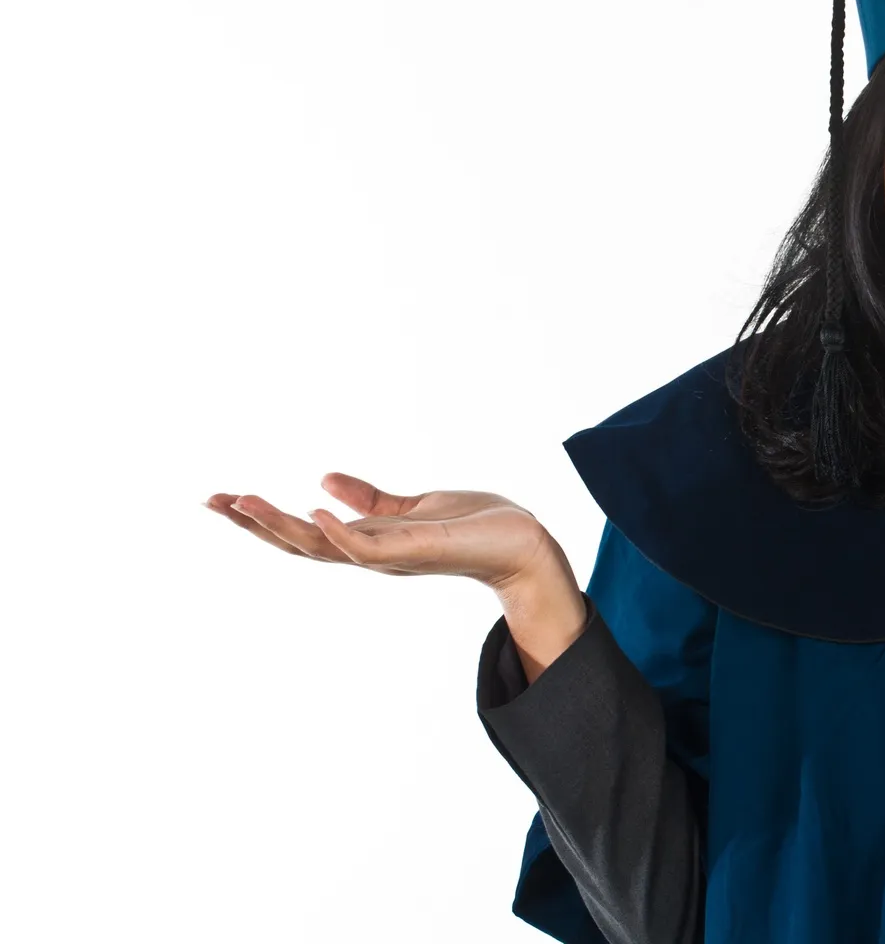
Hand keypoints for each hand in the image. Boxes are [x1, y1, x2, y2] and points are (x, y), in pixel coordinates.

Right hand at [204, 472, 559, 591]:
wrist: (522, 542)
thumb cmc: (473, 527)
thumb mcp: (412, 507)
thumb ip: (370, 500)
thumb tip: (322, 479)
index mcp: (365, 541)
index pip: (301, 532)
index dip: (261, 519)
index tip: (220, 498)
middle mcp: (369, 554)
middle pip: (298, 544)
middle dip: (253, 524)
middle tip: (212, 500)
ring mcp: (389, 556)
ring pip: (322, 546)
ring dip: (281, 525)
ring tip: (244, 501)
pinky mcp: (415, 550)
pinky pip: (367, 547)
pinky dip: (340, 531)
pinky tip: (314, 510)